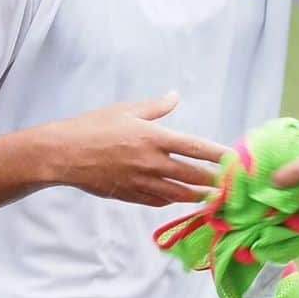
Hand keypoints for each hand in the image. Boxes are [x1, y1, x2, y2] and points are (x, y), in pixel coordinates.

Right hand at [47, 91, 230, 207]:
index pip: (195, 148)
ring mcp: (141, 182)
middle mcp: (152, 163)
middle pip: (192, 176)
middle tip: (230, 184)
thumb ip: (155, 107)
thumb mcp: (126, 110)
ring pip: (178, 194)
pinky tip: (178, 198)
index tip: (234, 160)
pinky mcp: (129, 196)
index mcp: (153, 138)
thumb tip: (175, 96)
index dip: (217, 155)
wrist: (65, 154)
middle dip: (214, 181)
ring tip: (212, 196)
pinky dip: (172, 200)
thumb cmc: (94, 126)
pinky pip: (158, 201)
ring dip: (198, 196)